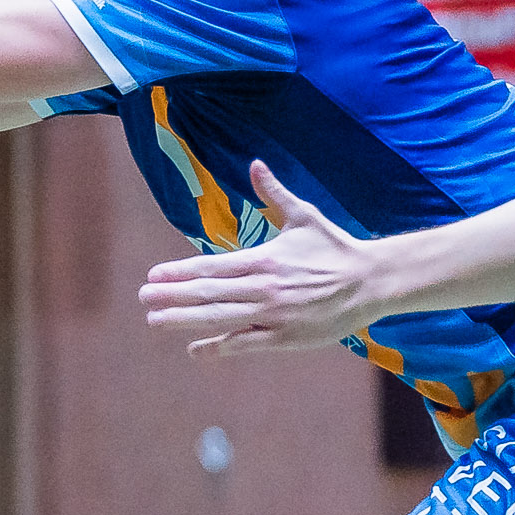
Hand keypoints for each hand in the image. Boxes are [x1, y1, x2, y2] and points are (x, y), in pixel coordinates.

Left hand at [138, 161, 376, 354]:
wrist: (372, 282)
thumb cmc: (335, 248)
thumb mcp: (304, 217)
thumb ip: (274, 194)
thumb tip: (256, 163)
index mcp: (264, 259)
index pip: (212, 266)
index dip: (180, 271)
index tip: (154, 274)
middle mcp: (264, 288)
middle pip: (208, 293)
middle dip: (172, 295)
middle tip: (142, 297)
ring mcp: (273, 315)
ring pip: (220, 319)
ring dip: (184, 320)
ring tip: (155, 320)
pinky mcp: (284, 338)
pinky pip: (244, 344)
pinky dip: (217, 348)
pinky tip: (194, 350)